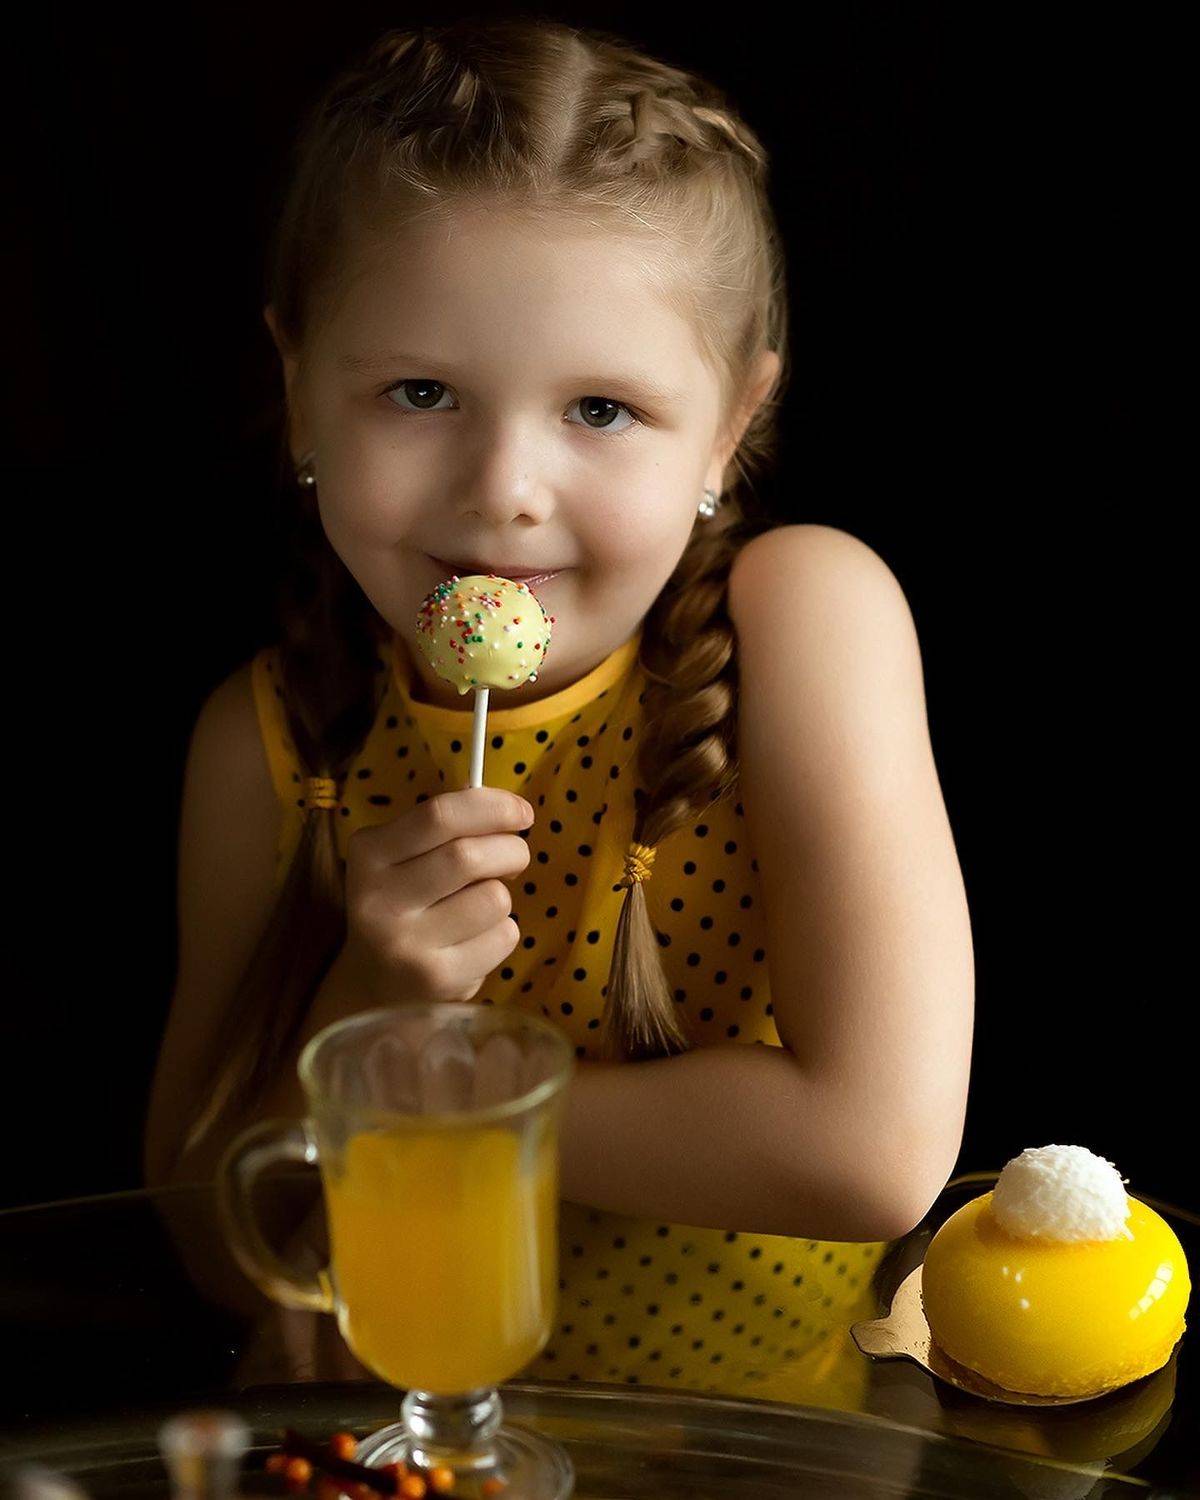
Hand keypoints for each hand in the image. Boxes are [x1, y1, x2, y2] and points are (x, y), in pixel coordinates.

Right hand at [340, 786, 534, 1003]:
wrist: (374, 980)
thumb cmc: (407, 902)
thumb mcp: (404, 856)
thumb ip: (447, 828)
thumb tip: (509, 810)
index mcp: (370, 854)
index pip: (440, 815)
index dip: (493, 807)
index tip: (522, 813)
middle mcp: (379, 899)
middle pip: (468, 856)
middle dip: (510, 851)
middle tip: (514, 858)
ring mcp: (405, 944)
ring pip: (493, 899)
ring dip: (502, 897)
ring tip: (479, 908)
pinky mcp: (435, 979)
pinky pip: (502, 937)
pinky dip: (502, 933)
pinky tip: (474, 942)